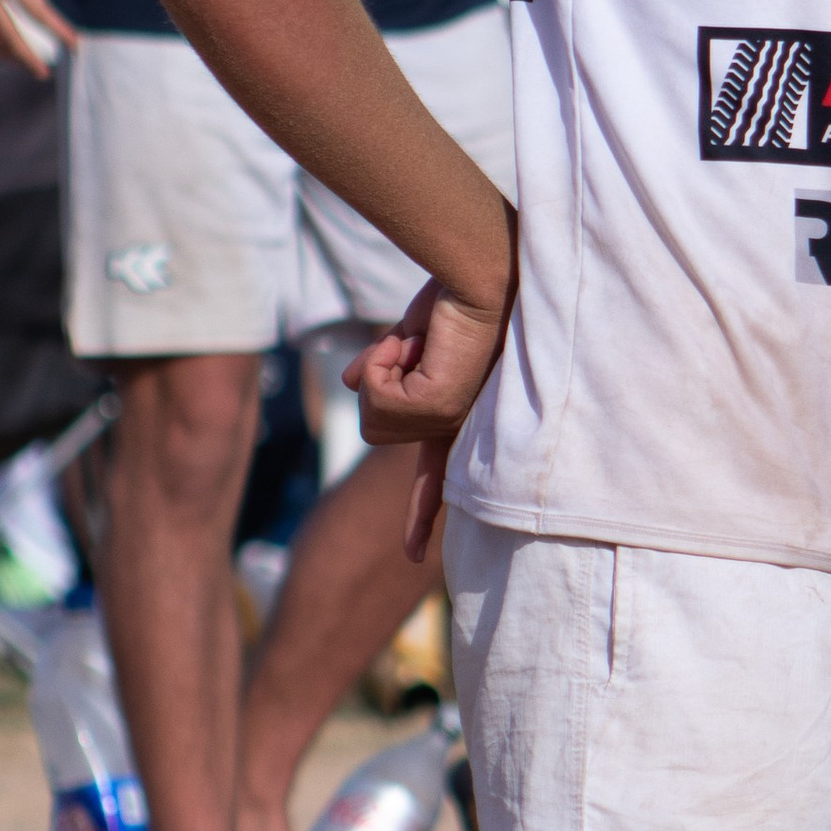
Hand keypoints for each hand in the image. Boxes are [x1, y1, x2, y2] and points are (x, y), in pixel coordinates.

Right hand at [346, 254, 514, 557]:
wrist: (481, 273)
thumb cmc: (457, 295)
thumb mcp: (413, 334)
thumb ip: (386, 362)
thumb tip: (349, 382)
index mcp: (456, 416)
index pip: (436, 479)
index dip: (421, 515)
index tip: (413, 558)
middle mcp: (456, 427)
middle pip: (376, 427)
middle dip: (378, 380)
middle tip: (416, 343)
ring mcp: (448, 421)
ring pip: (371, 413)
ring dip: (382, 365)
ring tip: (422, 341)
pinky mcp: (439, 408)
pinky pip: (375, 396)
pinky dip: (383, 361)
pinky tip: (418, 343)